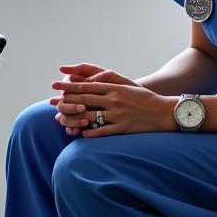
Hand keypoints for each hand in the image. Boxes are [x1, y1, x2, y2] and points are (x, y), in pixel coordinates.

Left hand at [50, 78, 172, 137]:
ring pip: (90, 116)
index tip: (56, 85)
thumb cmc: (145, 98)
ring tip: (62, 120)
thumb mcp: (127, 86)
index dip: (68, 86)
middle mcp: (114, 100)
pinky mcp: (123, 128)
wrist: (164, 111)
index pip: (86, 86)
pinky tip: (80, 133)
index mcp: (114, 88)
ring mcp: (118, 115)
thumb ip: (109, 84)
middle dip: (65, 101)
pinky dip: (90, 132)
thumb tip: (91, 83)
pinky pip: (102, 131)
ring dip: (74, 118)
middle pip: (84, 100)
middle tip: (52, 102)